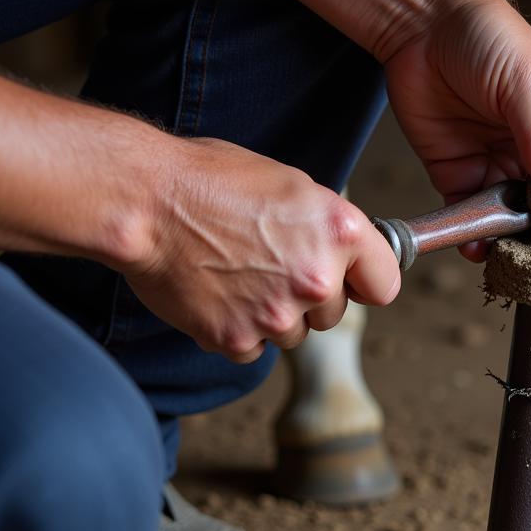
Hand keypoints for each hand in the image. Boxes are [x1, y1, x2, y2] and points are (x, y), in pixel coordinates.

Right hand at [123, 138, 399, 362]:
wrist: (145, 201)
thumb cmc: (213, 180)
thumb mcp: (293, 186)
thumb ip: (329, 228)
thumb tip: (348, 257)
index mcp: (341, 232)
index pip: (385, 283)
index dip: (366, 281)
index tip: (354, 280)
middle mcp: (318, 278)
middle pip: (335, 312)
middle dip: (310, 296)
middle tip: (269, 262)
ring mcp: (277, 314)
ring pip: (294, 333)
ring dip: (273, 314)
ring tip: (237, 272)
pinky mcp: (237, 339)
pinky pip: (253, 349)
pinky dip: (238, 329)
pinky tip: (217, 293)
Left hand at [383, 0, 530, 271]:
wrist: (421, 21)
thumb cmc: (489, 35)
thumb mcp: (526, 82)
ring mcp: (503, 168)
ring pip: (518, 224)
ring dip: (517, 248)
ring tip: (516, 271)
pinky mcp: (462, 176)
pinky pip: (473, 217)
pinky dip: (475, 237)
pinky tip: (477, 249)